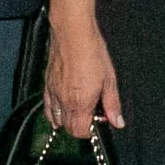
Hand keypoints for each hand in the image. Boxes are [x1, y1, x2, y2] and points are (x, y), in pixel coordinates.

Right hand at [43, 19, 123, 133]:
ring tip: (78, 111)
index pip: (81, 131)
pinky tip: (61, 110)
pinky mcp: (47, 85)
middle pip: (69, 128)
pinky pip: (47, 108)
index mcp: (81, 103)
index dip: (91, 131)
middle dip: (80, 127)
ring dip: (68, 121)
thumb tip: (117, 122)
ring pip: (57, 120)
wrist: (73, 33)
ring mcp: (54, 94)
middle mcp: (65, 102)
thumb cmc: (92, 52)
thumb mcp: (109, 80)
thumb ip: (112, 104)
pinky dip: (54, 114)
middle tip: (91, 114)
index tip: (99, 120)